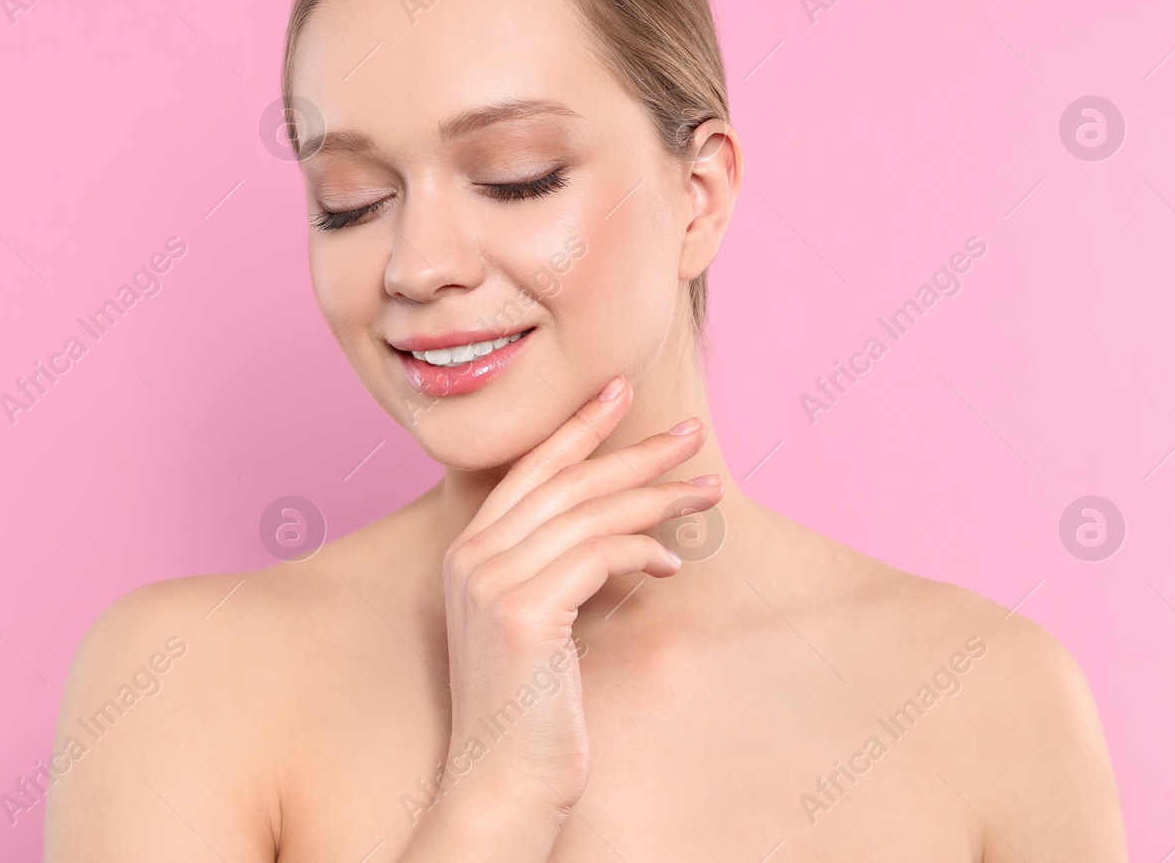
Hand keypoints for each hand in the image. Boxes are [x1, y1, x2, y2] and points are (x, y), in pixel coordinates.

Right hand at [422, 374, 722, 844]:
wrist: (502, 782)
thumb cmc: (530, 710)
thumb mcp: (537, 624)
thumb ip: (554, 570)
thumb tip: (620, 529)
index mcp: (468, 552)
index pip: (530, 470)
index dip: (579, 428)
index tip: (622, 392)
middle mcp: (471, 557)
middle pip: (566, 482)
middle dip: (634, 451)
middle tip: (691, 433)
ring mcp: (490, 582)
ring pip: (588, 514)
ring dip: (656, 496)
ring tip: (706, 491)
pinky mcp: (521, 612)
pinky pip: (598, 555)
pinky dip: (642, 551)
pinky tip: (671, 564)